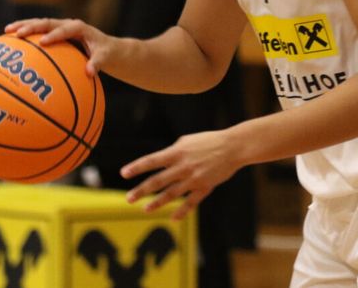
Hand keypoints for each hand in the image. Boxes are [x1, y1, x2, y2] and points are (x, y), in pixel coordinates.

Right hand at [4, 18, 116, 77]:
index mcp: (79, 28)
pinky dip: (25, 34)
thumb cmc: (105, 52)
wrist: (106, 47)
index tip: (43, 42)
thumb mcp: (105, 57)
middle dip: (32, 26)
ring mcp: (59, 27)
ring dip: (23, 25)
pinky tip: (9, 40)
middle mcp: (67, 24)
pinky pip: (37, 32)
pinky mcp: (54, 33)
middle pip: (47, 22)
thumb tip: (89, 73)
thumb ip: (97, 63)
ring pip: (39, 23)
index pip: (65, 29)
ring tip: (6, 30)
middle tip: (18, 33)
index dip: (54, 34)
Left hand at [121, 130, 241, 219]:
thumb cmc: (209, 141)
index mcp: (177, 152)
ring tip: (145, 209)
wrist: (233, 147)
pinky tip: (173, 218)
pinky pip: (191, 202)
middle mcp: (183, 166)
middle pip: (158, 181)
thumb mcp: (188, 140)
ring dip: (157, 203)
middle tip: (128, 198)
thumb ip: (173, 151)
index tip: (124, 173)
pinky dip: (182, 211)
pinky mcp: (205, 187)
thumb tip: (159, 161)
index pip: (152, 160)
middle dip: (142, 190)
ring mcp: (194, 178)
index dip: (137, 167)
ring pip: (172, 194)